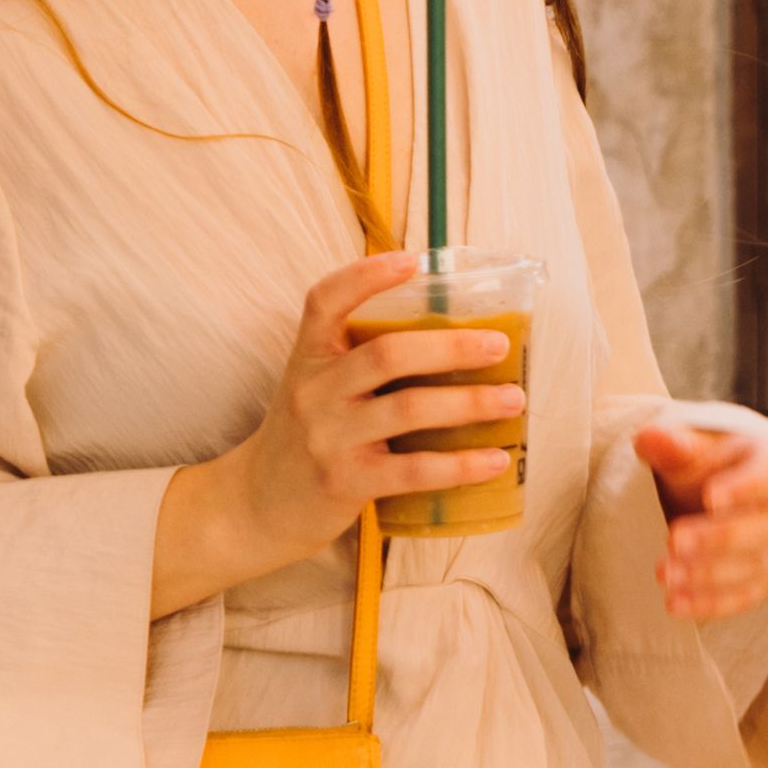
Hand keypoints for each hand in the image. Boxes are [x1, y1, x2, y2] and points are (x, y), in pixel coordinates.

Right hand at [148, 251, 523, 614]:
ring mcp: (329, 438)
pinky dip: (461, 465)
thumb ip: (356, 360)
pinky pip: (414, 470)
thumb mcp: (313, 387)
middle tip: (499, 346)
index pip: (325, 301)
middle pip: (388, 354)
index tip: (414, 261)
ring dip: (470, 403)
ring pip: (409, 409)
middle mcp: (315, 392)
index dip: (367, 276)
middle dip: (452, 346)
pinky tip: (495, 460)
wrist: (255, 505)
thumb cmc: (302, 436)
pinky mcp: (346, 482)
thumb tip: (446, 337)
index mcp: (308, 357)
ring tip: (513, 400)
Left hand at [638, 420, 767, 623]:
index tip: (710, 497)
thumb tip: (649, 437)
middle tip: (674, 541)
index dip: (745, 487)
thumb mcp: (691, 449)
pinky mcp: (765, 578)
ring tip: (664, 574)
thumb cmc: (707, 466)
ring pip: (758, 566)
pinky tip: (674, 604)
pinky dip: (711, 604)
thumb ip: (672, 444)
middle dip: (720, 538)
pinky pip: (746, 596)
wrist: (718, 494)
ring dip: (709, 575)